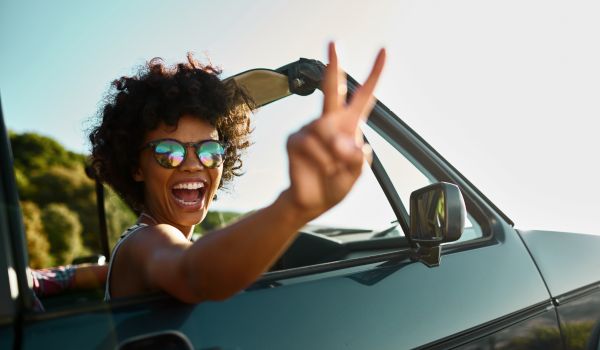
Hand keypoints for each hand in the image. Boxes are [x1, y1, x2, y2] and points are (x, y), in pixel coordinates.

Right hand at [284, 42, 385, 220]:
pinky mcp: (295, 139)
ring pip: (325, 133)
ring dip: (332, 156)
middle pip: (333, 88)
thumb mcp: (357, 173)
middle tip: (335, 43)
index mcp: (350, 124)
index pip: (364, 95)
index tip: (384, 52)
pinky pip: (309, 145)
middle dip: (334, 65)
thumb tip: (343, 142)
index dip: (375, 74)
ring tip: (331, 169)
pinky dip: (319, 161)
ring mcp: (310, 129)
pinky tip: (317, 168)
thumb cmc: (335, 184)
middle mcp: (329, 121)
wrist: (312, 200)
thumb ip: (356, 157)